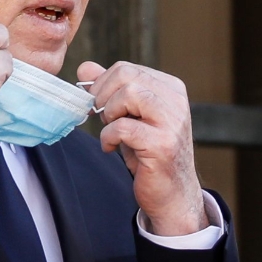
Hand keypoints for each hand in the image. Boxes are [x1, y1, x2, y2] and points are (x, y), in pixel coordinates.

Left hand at [78, 61, 206, 235]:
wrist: (171, 193)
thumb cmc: (149, 154)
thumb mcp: (129, 117)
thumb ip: (110, 90)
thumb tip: (85, 68)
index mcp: (171, 89)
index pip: (127, 69)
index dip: (103, 86)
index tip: (100, 106)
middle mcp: (176, 101)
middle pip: (126, 76)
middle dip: (103, 96)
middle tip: (103, 118)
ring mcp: (172, 122)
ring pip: (128, 94)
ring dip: (109, 114)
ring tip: (112, 132)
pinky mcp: (163, 144)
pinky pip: (123, 127)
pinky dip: (108, 137)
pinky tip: (112, 148)